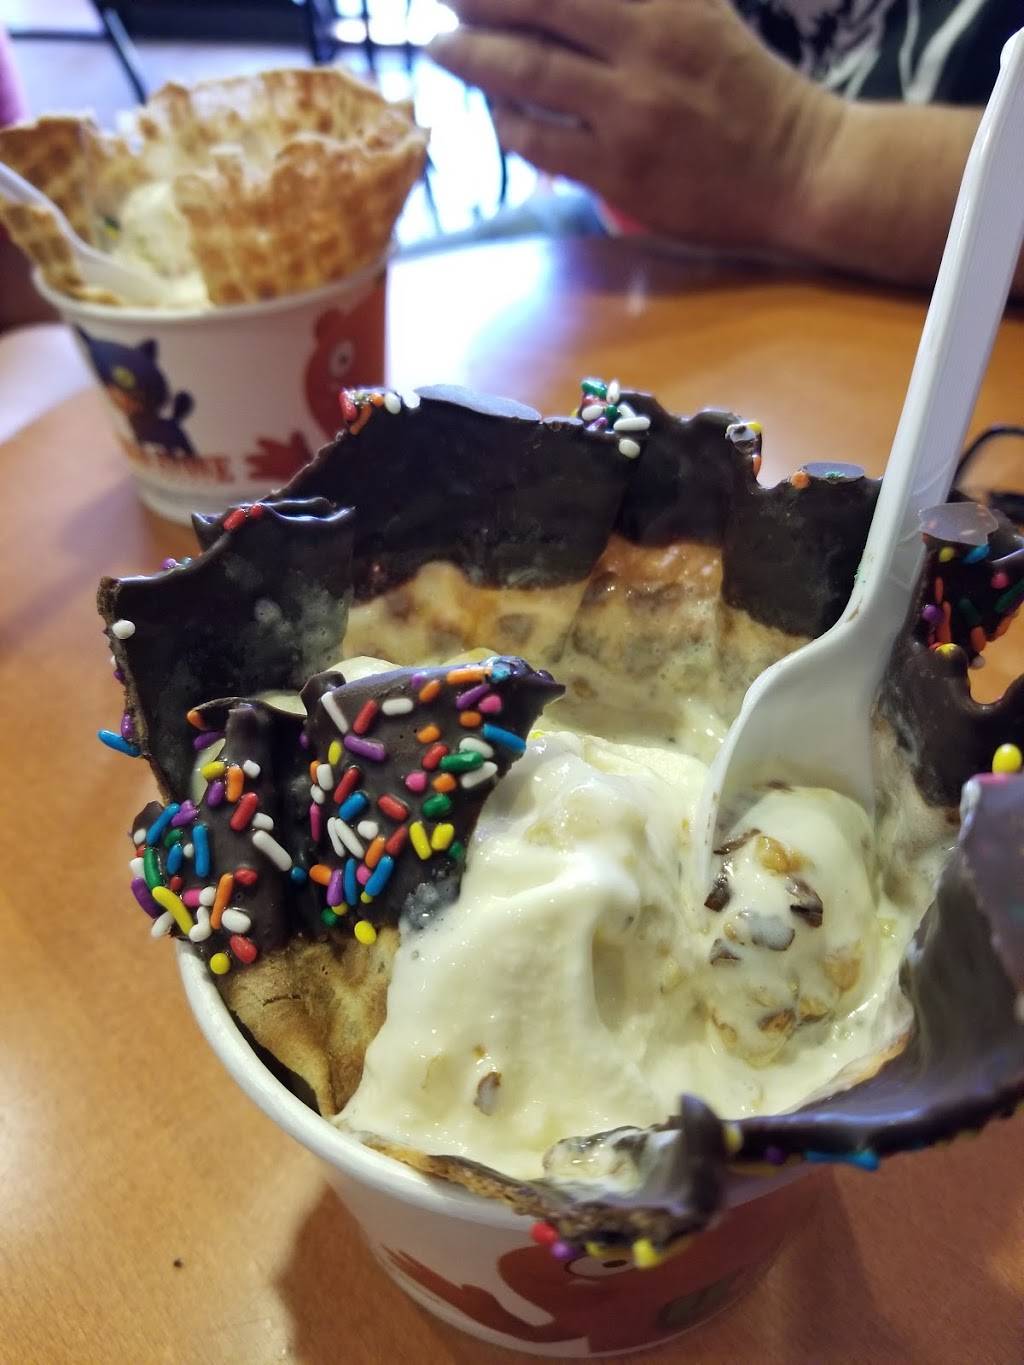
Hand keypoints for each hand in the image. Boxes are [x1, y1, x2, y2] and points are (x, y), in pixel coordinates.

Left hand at [429, 0, 844, 250]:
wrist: (800, 171)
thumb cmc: (747, 91)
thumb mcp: (701, 16)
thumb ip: (642, 2)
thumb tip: (570, 2)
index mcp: (667, 5)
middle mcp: (645, 50)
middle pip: (536, 10)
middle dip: (477, 1)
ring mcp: (630, 115)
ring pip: (529, 76)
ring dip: (475, 60)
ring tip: (443, 49)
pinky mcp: (622, 173)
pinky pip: (543, 144)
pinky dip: (509, 124)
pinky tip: (494, 113)